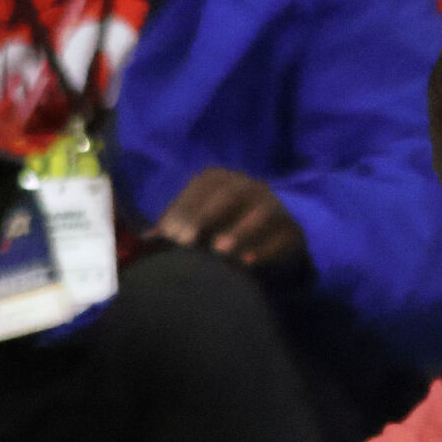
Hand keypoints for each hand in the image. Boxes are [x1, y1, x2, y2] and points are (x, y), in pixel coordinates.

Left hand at [152, 168, 306, 267]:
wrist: (271, 237)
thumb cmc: (224, 226)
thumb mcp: (199, 222)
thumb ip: (176, 226)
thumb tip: (148, 238)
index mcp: (225, 179)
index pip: (203, 185)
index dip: (184, 207)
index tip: (169, 233)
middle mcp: (252, 186)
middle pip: (229, 194)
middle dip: (204, 216)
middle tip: (184, 242)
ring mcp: (276, 207)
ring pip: (262, 212)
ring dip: (240, 230)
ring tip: (218, 250)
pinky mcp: (294, 231)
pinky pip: (282, 237)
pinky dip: (265, 249)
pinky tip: (246, 262)